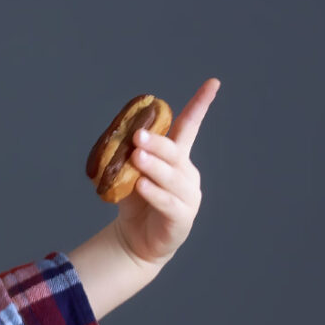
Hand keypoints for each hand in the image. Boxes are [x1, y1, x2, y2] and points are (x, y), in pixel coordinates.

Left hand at [114, 78, 220, 267]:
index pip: (189, 127)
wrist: (136, 241)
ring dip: (153, 166)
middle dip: (157, 142)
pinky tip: (141, 186)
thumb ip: (124, 160)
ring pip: (172, 177)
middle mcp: (186, 173)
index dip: (201, 105)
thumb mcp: (127, 177)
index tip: (212, 83)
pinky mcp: (181, 218)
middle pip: (175, 153)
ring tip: (136, 158)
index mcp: (176, 158)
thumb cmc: (135, 204)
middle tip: (138, 136)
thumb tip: (112, 142)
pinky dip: (154, 193)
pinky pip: (168, 203)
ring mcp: (187, 196)